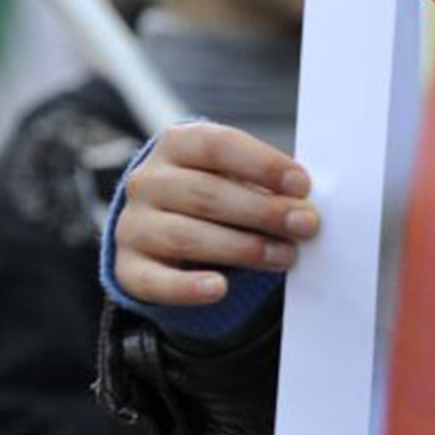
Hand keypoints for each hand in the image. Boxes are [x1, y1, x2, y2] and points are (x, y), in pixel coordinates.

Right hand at [112, 122, 318, 305]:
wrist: (162, 226)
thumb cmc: (216, 192)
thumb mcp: (235, 176)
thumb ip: (266, 186)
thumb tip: (305, 205)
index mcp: (177, 144)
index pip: (217, 145)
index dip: (262, 164)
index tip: (302, 185)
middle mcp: (148, 181)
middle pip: (205, 193)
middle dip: (262, 211)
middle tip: (306, 225)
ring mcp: (134, 225)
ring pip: (186, 236)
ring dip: (242, 248)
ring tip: (285, 257)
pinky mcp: (128, 268)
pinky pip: (155, 281)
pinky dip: (188, 287)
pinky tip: (220, 289)